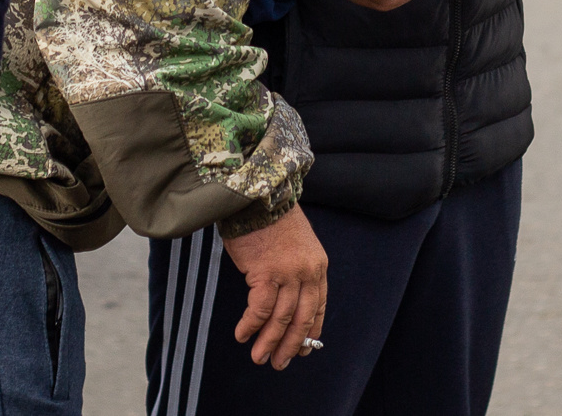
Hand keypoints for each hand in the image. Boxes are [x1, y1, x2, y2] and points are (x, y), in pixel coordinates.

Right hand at [224, 205, 328, 369]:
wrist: (259, 197)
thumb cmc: (272, 221)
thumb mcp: (297, 245)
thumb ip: (298, 271)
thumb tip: (289, 302)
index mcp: (318, 265)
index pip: (319, 306)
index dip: (310, 332)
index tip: (302, 350)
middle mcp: (308, 272)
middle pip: (302, 317)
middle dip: (290, 344)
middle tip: (279, 363)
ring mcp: (288, 273)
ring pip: (281, 318)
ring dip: (269, 341)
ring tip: (259, 357)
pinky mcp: (266, 273)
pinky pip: (259, 309)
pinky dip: (250, 325)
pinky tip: (242, 335)